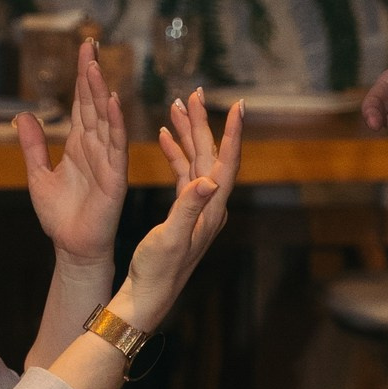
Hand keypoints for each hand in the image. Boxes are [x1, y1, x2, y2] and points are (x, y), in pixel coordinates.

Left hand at [17, 39, 127, 263]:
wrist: (72, 248)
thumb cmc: (60, 215)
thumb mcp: (38, 175)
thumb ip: (32, 145)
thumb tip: (23, 114)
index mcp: (80, 145)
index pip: (82, 103)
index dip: (82, 76)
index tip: (84, 49)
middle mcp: (96, 147)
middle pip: (94, 104)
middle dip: (91, 75)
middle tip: (89, 46)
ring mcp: (108, 160)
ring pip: (105, 120)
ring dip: (101, 93)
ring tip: (95, 67)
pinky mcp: (114, 178)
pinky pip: (116, 146)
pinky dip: (115, 124)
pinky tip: (112, 103)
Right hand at [114, 91, 243, 331]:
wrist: (147, 296)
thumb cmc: (157, 271)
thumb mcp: (171, 237)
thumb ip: (188, 206)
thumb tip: (208, 180)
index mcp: (211, 209)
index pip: (227, 163)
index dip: (233, 133)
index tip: (239, 105)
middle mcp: (209, 205)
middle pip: (212, 154)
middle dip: (203, 122)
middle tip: (195, 92)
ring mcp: (198, 208)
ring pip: (197, 160)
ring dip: (188, 133)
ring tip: (177, 105)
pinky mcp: (184, 211)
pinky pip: (183, 173)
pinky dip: (175, 152)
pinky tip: (166, 137)